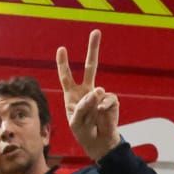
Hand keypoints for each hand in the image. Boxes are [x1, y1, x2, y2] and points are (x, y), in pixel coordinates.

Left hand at [57, 31, 121, 161]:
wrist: (99, 142)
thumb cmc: (84, 132)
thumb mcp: (77, 122)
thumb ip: (84, 106)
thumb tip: (99, 90)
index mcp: (73, 95)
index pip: (66, 77)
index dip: (63, 63)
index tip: (61, 49)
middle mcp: (87, 91)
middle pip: (90, 67)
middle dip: (93, 48)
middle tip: (96, 31)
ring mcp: (100, 95)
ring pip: (98, 92)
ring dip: (92, 107)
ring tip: (92, 119)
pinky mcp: (112, 100)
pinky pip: (107, 102)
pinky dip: (104, 111)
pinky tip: (102, 117)